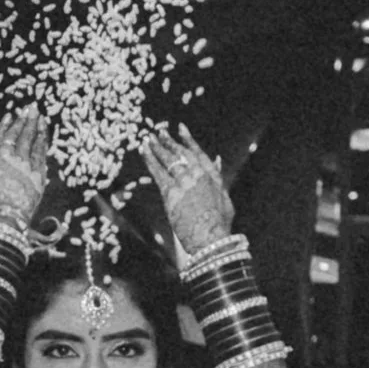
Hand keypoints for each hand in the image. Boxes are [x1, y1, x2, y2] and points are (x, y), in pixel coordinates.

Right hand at [0, 111, 48, 223]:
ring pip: (32, 141)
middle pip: (18, 135)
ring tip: (41, 117)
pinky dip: (43, 143)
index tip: (10, 116)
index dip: (5, 126)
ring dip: (36, 127)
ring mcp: (24, 166)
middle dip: (25, 120)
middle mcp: (8, 158)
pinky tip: (45, 136)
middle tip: (31, 109)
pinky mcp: (37, 175)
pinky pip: (41, 154)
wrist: (2, 219)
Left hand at [140, 125, 230, 252]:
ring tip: (148, 139)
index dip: (188, 140)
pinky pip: (158, 172)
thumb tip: (216, 160)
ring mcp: (183, 183)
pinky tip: (143, 152)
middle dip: (169, 142)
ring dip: (157, 148)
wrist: (211, 238)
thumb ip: (218, 177)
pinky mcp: (171, 193)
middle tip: (159, 132)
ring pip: (168, 160)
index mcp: (212, 176)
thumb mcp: (225, 198)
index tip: (180, 128)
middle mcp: (198, 175)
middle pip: (181, 154)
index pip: (198, 153)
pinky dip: (150, 160)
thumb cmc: (220, 224)